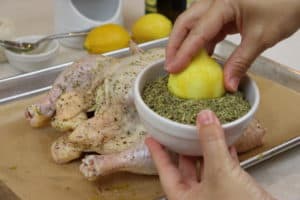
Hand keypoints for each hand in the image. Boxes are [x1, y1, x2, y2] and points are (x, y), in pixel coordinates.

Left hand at [146, 110, 274, 199]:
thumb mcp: (220, 173)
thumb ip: (211, 144)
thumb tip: (204, 117)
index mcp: (184, 197)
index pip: (165, 170)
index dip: (157, 153)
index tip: (151, 139)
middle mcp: (197, 197)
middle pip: (185, 168)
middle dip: (184, 148)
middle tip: (180, 130)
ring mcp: (215, 194)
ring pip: (206, 167)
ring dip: (207, 149)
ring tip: (203, 132)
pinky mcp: (232, 192)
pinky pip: (224, 170)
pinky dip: (225, 156)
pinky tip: (227, 144)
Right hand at [166, 0, 299, 91]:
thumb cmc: (284, 6)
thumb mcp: (261, 37)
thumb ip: (241, 62)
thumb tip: (228, 86)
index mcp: (223, 3)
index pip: (198, 31)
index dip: (184, 52)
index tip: (173, 68)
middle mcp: (215, 1)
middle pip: (186, 22)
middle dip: (175, 44)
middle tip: (170, 65)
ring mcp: (218, 6)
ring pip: (192, 24)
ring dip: (185, 43)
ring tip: (179, 63)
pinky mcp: (223, 12)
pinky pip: (205, 28)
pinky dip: (200, 43)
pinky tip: (200, 57)